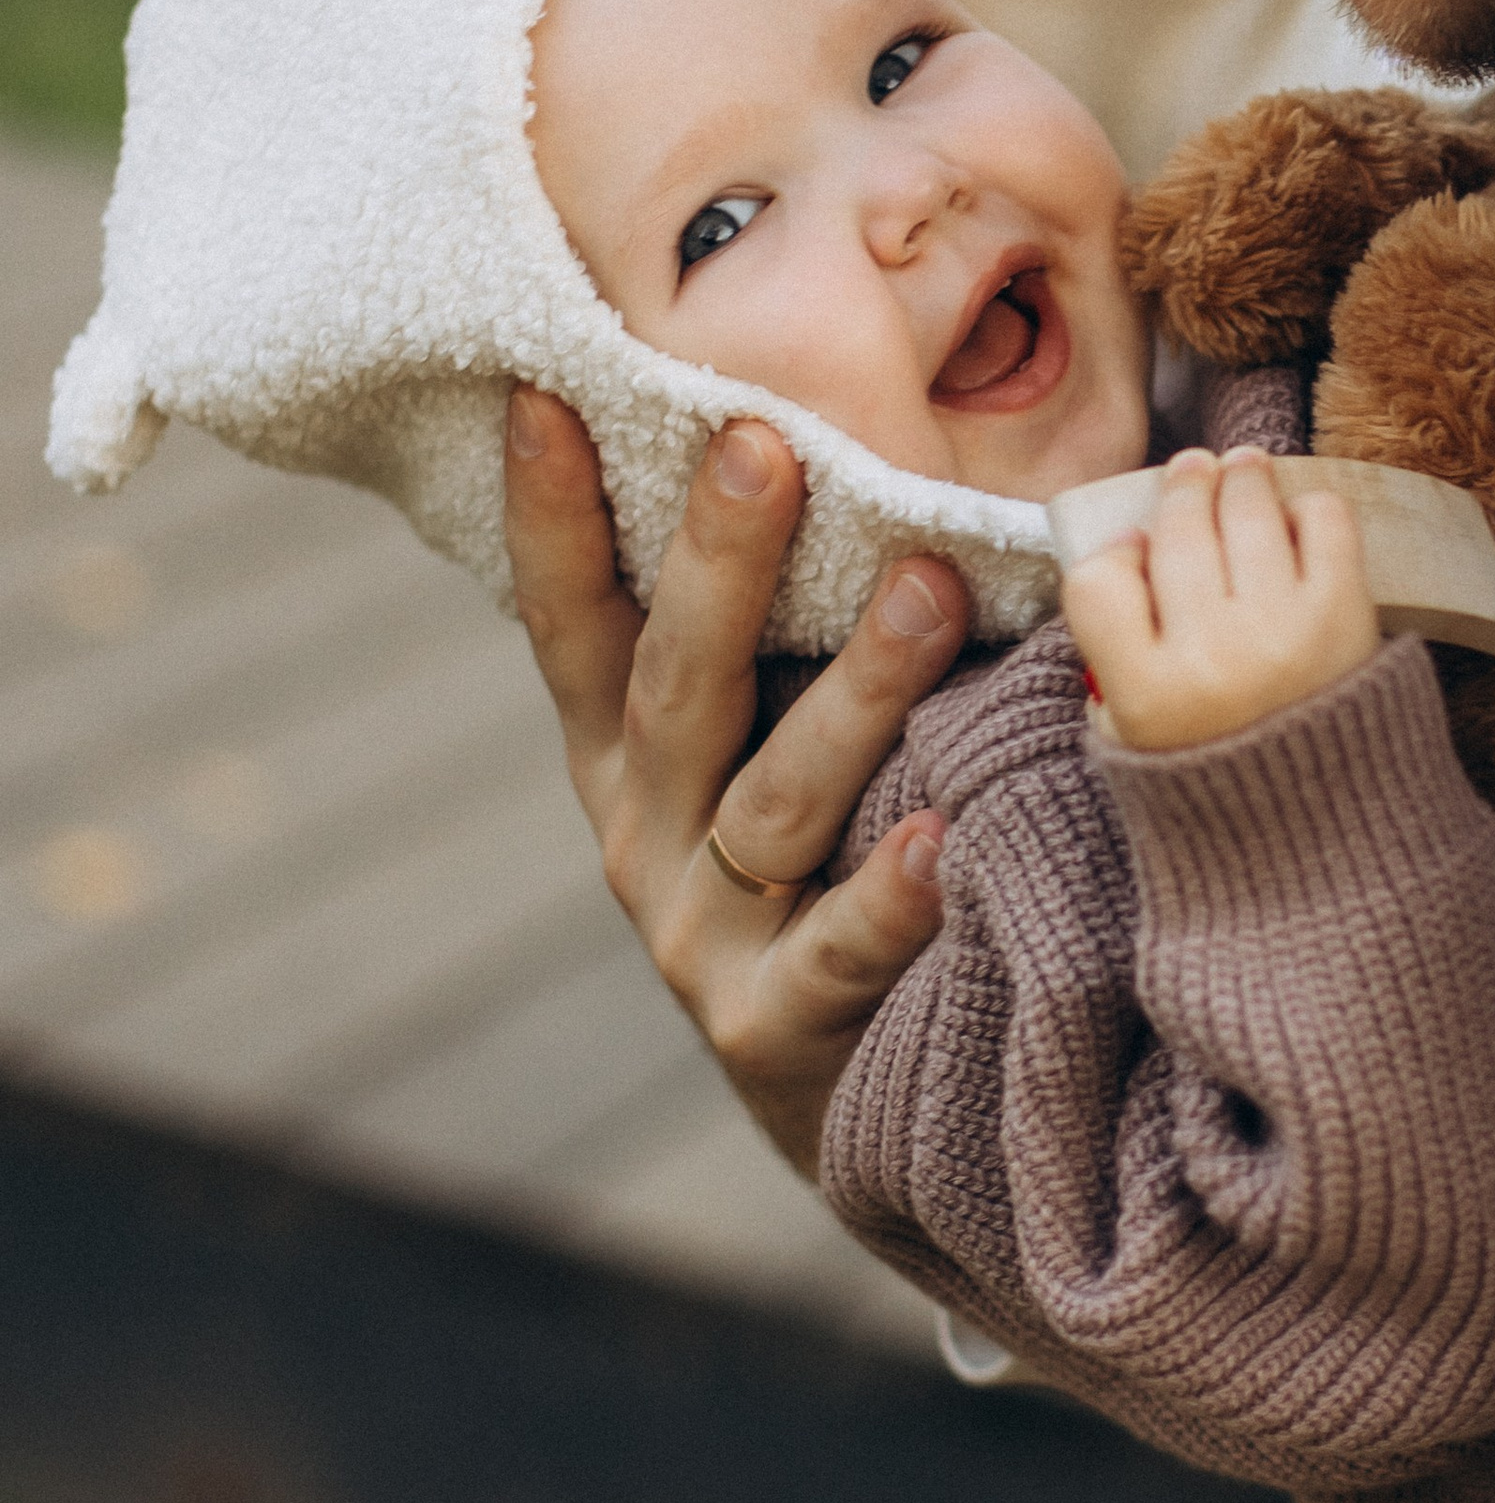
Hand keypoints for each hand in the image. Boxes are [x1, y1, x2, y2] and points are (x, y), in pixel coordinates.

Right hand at [502, 390, 969, 1173]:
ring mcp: (703, 939)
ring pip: (774, 801)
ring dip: (851, 692)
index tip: (548, 396)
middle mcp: (644, 839)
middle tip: (762, 441)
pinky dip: (886, 894)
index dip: (553, 518)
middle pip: (677, 687)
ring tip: (926, 589)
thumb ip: (758, 644)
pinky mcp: (778, 1028)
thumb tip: (811, 445)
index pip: (573, 624)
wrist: (846, 1106)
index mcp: (624, 762)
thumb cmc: (812, 877)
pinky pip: (842, 950)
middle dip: (717, 561)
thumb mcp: (750, 756)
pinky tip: (938, 835)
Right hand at [1062, 445, 1377, 750]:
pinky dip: (1308, 508)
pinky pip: (1321, 521)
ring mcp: (1280, 632)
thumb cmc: (1223, 772)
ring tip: (1243, 469)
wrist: (1327, 828)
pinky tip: (1296, 521)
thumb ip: (1113, 655)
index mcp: (1146, 697)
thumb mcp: (1133, 739)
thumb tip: (1133, 543)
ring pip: (1246, 509)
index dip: (1114, 552)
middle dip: (1184, 485)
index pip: (1097, 580)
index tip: (1134, 546)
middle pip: (1176, 530)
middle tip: (1193, 468)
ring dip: (1242, 477)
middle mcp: (1210, 659)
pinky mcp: (1345, 615)